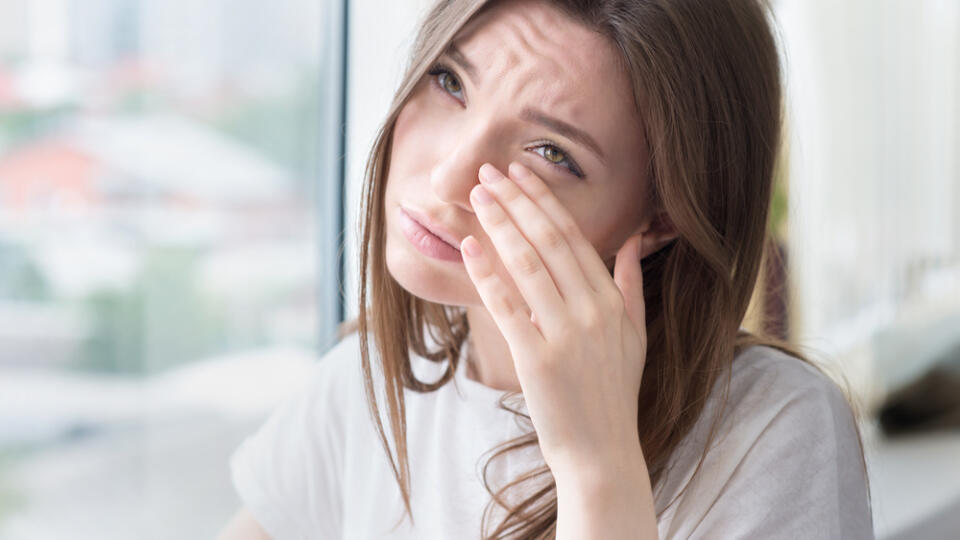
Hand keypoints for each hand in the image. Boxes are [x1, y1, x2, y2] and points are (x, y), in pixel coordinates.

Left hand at [460, 161, 648, 478]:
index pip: (575, 238)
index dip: (545, 202)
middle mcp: (592, 312)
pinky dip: (487, 273)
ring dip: (500, 225)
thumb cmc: (614, 394)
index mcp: (612, 302)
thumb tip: (634, 239)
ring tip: (477, 196)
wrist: (602, 453)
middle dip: (517, 201)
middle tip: (489, 171)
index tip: (522, 173)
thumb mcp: (635, 336)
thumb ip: (631, 284)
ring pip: (528, 265)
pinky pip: (507, 307)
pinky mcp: (537, 360)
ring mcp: (565, 336)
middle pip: (549, 242)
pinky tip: (469, 246)